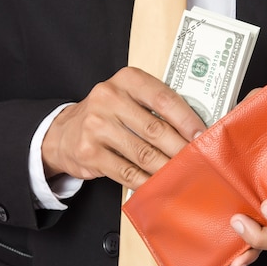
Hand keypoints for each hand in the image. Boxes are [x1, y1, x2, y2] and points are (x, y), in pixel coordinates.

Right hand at [41, 67, 205, 189]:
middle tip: (198, 161)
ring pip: (143, 153)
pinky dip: (147, 182)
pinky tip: (159, 185)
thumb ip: (157, 106)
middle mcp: (108, 98)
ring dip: (167, 168)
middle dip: (181, 149)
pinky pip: (127, 172)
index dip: (187, 119)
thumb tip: (194, 130)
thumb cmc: (107, 114)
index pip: (163, 98)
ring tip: (183, 175)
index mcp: (126, 80)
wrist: (64, 132)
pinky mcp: (89, 152)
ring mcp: (96, 126)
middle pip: (155, 129)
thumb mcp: (129, 97)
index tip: (203, 136)